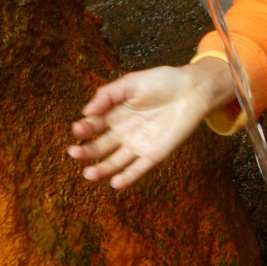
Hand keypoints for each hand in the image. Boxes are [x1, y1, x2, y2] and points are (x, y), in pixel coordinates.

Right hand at [68, 60, 238, 189]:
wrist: (192, 90)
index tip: (77, 129)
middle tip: (74, 153)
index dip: (84, 129)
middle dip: (86, 151)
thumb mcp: (131, 83)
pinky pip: (138, 169)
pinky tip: (115, 183)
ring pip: (115, 162)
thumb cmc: (161, 82)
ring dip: (101, 169)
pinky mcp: (154, 154)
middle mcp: (123, 132)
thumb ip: (107, 95)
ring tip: (89, 175)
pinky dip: (127, 177)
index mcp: (114, 113)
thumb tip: (86, 111)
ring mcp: (137, 145)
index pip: (93, 125)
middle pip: (99, 146)